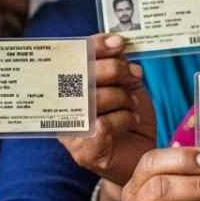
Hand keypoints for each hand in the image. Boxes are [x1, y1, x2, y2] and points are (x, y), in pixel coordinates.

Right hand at [58, 34, 153, 184]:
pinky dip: (125, 118)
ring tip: (133, 105)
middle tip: (134, 75)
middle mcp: (61, 107)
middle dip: (114, 70)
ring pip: (94, 99)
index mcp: (67, 86)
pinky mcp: (82, 151)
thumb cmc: (128, 120)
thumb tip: (117, 43)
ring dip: (123, 98)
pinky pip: (104, 124)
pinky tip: (131, 121)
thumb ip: (118, 65)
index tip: (119, 42)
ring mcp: (69, 130)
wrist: (138, 159)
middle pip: (81, 76)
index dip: (95, 46)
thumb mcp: (126, 85)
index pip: (73, 58)